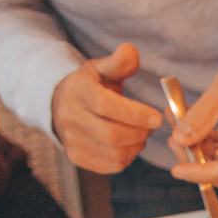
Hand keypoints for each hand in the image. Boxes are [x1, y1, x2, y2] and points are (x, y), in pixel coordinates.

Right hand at [49, 43, 162, 174]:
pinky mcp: (77, 157)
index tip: (157, 117)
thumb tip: (131, 51)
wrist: (60, 104)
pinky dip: (127, 158)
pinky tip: (130, 145)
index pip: (106, 106)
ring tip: (141, 134)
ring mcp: (71, 140)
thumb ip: (119, 62)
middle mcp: (70, 117)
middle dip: (139, 132)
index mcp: (77, 91)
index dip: (135, 114)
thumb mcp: (101, 68)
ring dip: (136, 146)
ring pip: (113, 154)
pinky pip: (110, 166)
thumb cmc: (90, 85)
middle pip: (112, 134)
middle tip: (151, 126)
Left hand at [169, 42, 217, 187]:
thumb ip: (200, 118)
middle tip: (173, 137)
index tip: (176, 169)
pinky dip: (202, 139)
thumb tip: (180, 140)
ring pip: (217, 162)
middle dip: (193, 160)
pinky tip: (188, 120)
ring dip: (194, 147)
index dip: (199, 175)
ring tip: (176, 121)